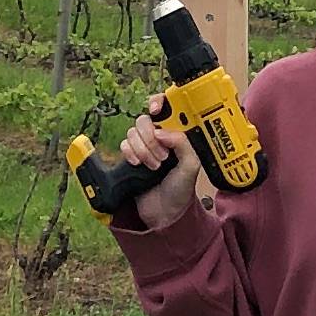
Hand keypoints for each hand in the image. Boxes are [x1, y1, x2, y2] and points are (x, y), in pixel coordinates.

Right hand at [116, 96, 202, 231]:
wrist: (164, 213)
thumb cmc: (181, 190)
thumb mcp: (191, 166)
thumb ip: (183, 144)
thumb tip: (162, 131)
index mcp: (178, 135)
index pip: (167, 107)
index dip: (159, 102)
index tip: (156, 110)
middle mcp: (161, 136)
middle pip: (146, 119)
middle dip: (151, 137)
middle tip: (163, 156)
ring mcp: (145, 146)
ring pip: (134, 131)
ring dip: (143, 149)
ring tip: (155, 166)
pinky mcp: (131, 156)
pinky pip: (124, 144)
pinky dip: (131, 154)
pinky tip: (139, 165)